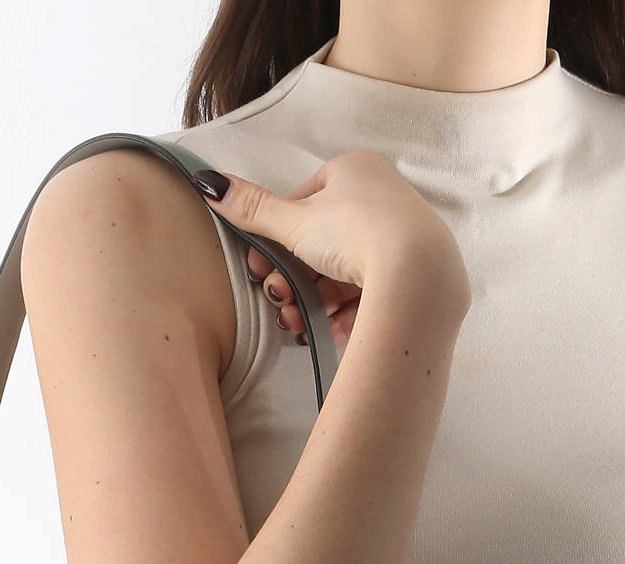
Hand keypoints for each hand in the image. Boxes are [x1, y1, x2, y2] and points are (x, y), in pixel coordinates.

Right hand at [190, 151, 470, 347]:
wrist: (417, 275)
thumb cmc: (355, 233)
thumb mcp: (294, 222)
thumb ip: (252, 209)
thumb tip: (207, 183)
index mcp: (353, 171)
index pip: (303, 205)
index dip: (277, 241)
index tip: (260, 270)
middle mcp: (380, 199)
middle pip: (321, 245)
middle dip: (291, 280)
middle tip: (277, 302)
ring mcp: (399, 240)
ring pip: (341, 274)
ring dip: (310, 302)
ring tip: (296, 323)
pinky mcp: (412, 277)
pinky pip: (367, 297)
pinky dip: (340, 315)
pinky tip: (323, 332)